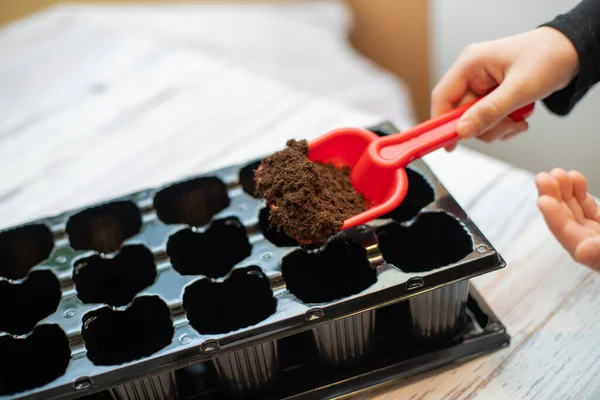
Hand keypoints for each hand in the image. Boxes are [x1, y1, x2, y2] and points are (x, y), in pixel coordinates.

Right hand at [432, 27, 578, 150]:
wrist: (571, 52)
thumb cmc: (548, 58)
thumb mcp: (519, 89)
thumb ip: (489, 112)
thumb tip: (462, 131)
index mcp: (470, 64)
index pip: (442, 97)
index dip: (441, 123)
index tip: (447, 144)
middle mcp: (472, 74)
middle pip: (460, 114)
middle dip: (484, 126)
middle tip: (507, 125)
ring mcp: (481, 86)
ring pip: (475, 121)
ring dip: (497, 128)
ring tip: (518, 119)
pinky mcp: (492, 96)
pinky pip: (488, 120)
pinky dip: (503, 126)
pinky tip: (519, 118)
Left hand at [536, 169, 599, 270]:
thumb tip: (583, 251)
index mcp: (593, 256)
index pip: (566, 234)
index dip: (553, 216)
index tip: (543, 200)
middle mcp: (592, 245)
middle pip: (566, 219)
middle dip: (553, 197)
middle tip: (544, 178)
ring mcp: (597, 235)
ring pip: (576, 211)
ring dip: (564, 191)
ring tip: (557, 173)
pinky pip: (589, 210)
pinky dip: (581, 195)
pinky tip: (574, 180)